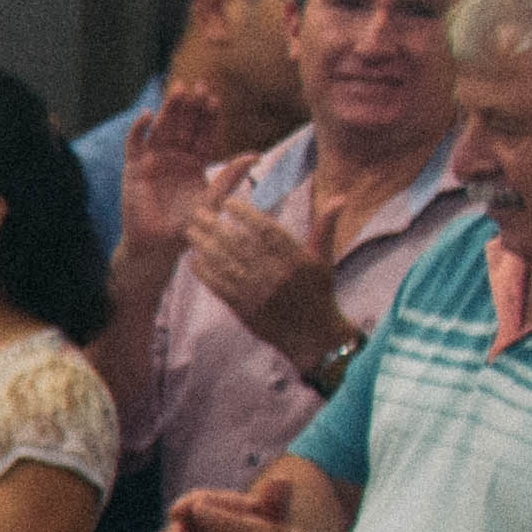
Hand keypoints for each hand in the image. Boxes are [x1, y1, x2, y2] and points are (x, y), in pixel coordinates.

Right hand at [116, 80, 227, 252]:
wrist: (158, 245)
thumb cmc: (188, 226)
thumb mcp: (214, 201)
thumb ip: (230, 177)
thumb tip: (255, 154)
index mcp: (197, 162)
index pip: (204, 133)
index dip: (209, 116)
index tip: (215, 98)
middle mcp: (176, 156)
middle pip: (184, 125)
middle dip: (191, 105)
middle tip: (198, 84)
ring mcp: (154, 159)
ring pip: (163, 128)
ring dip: (169, 109)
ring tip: (178, 90)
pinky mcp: (134, 167)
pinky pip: (135, 143)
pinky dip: (139, 128)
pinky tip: (148, 115)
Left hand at [182, 198, 347, 373]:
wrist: (311, 335)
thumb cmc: (318, 292)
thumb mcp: (324, 259)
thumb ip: (325, 227)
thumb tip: (340, 197)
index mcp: (295, 259)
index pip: (267, 231)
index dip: (246, 215)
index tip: (228, 202)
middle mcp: (275, 274)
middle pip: (240, 244)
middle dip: (216, 226)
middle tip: (199, 211)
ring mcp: (257, 291)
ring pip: (225, 263)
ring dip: (205, 246)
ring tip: (191, 231)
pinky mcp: (243, 307)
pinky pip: (219, 286)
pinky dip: (205, 272)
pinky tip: (194, 259)